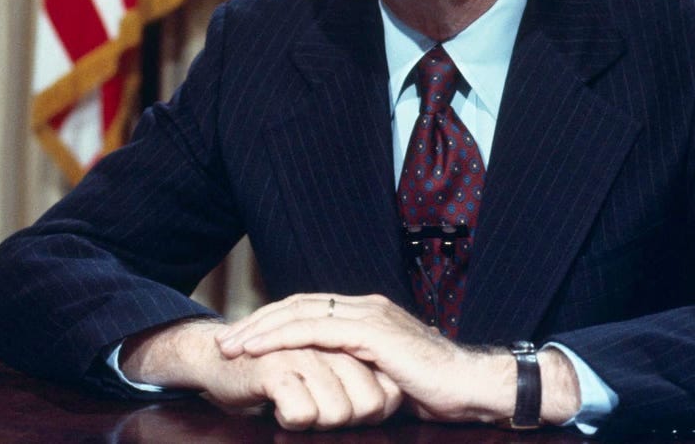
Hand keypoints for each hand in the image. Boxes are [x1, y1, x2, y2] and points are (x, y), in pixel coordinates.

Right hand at [120, 318, 402, 430]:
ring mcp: (307, 353)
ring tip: (295, 406)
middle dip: (346, 422)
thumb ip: (358, 384)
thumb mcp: (327, 378)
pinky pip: (302, 413)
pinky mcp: (276, 367)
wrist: (220, 360)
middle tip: (315, 411)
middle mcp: (334, 345)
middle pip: (369, 406)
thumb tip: (388, 405)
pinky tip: (275, 406)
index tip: (344, 413)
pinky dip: (290, 421)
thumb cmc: (279, 377)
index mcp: (351, 344)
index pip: (388, 395)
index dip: (371, 415)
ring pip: (339, 413)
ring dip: (316, 423)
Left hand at [216, 293, 518, 423]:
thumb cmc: (435, 389)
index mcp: (368, 313)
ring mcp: (369, 316)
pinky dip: (282, 338)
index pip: (309, 308)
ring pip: (301, 313)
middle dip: (258, 321)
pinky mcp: (372, 333)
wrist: (472, 386)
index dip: (274, 321)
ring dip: (261, 329)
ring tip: (231, 346)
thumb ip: (358, 368)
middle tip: (223, 341)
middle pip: (298, 305)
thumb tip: (332, 383)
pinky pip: (316, 331)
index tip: (243, 340)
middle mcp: (366, 306)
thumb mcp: (386, 375)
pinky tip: (258, 350)